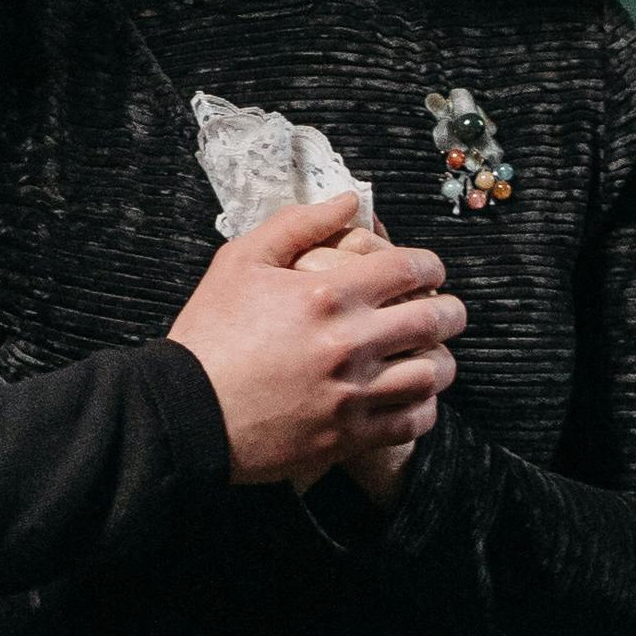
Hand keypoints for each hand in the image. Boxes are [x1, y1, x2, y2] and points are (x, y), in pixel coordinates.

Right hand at [168, 190, 463, 484]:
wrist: (185, 412)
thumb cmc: (209, 334)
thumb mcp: (241, 261)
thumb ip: (299, 224)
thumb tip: (349, 200)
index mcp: (328, 294)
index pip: (411, 269)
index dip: (431, 265)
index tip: (429, 271)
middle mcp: (349, 343)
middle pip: (435, 320)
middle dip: (450, 310)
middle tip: (447, 311)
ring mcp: (352, 393)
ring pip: (434, 374)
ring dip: (442, 360)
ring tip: (434, 355)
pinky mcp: (348, 435)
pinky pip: (413, 421)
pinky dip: (424, 407)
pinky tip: (413, 397)